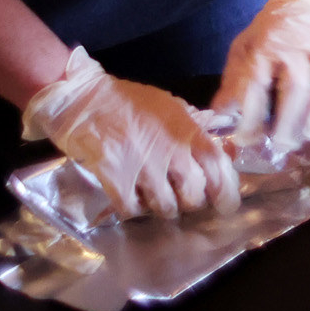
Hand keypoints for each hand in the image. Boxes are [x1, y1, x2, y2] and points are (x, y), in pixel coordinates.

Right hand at [22, 47, 239, 219]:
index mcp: (186, 131)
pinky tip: (131, 200)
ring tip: (155, 199)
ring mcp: (143, 168)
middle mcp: (170, 152)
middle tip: (182, 198)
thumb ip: (193, 126)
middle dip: (191, 202)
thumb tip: (216, 144)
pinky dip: (134, 210)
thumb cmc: (127, 100)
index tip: (224, 204)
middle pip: (194, 195)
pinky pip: (133, 210)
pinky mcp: (115, 180)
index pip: (218, 167)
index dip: (226, 190)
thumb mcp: (169, 105)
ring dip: (162, 208)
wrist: (83, 100)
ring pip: (165, 207)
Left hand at [218, 0, 309, 148]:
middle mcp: (298, 45)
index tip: (248, 139)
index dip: (251, 116)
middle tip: (284, 144)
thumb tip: (221, 115)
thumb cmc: (274, 29)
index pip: (256, 85)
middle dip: (290, 122)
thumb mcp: (246, 47)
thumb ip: (234, 80)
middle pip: (296, 87)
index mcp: (266, 46)